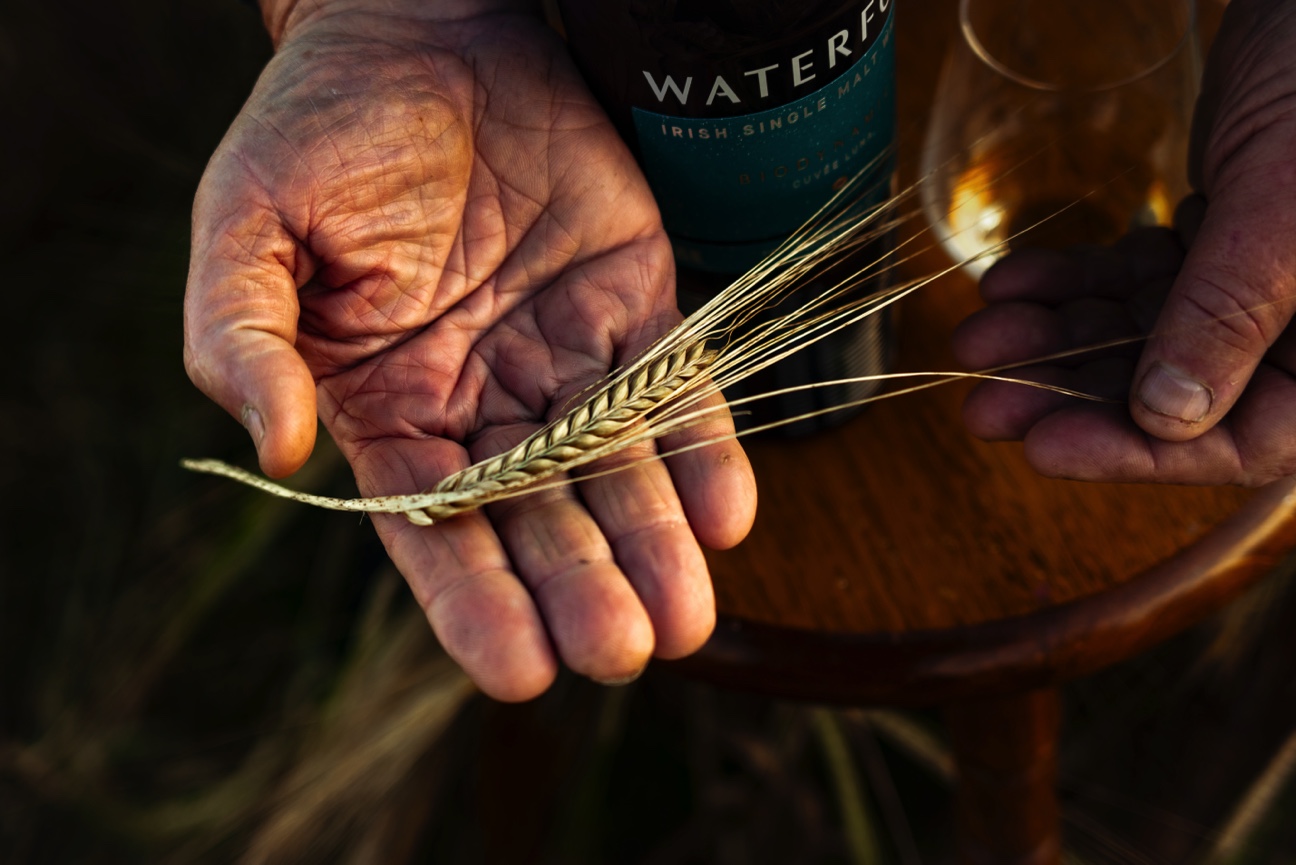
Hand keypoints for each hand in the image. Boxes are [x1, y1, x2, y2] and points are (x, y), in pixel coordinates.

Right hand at [183, 0, 754, 699]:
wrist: (422, 32)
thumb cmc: (322, 129)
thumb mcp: (248, 225)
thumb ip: (243, 336)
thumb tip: (270, 446)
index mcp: (389, 408)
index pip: (434, 528)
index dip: (475, 602)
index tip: (517, 671)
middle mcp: (483, 403)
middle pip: (539, 520)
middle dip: (580, 589)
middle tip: (621, 651)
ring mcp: (564, 360)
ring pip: (617, 473)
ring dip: (655, 546)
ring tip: (687, 619)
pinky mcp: (634, 306)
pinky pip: (675, 391)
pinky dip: (702, 449)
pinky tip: (726, 512)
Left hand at [952, 0, 1295, 485]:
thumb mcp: (1288, 204)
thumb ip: (1231, 310)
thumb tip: (1167, 418)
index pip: (1251, 440)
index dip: (1141, 456)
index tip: (1045, 448)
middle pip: (1180, 399)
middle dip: (1072, 397)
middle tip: (983, 406)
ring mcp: (1263, 284)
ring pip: (1145, 338)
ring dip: (1055, 338)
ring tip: (977, 339)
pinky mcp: (1221, 241)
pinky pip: (1137, 278)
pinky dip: (1074, 280)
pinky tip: (1011, 283)